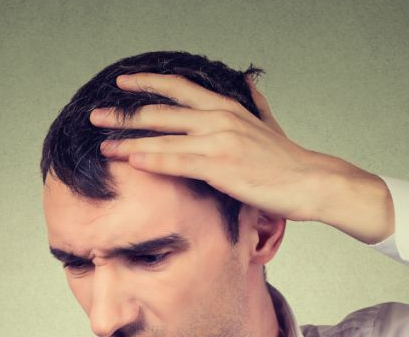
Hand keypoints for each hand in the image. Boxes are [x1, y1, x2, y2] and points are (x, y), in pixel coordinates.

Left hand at [90, 73, 393, 242]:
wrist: (311, 181)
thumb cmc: (287, 159)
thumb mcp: (268, 122)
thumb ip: (254, 103)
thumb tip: (250, 83)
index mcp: (227, 108)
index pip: (178, 89)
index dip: (147, 83)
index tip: (122, 83)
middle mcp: (218, 119)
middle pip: (160, 111)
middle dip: (124, 114)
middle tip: (97, 115)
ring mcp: (218, 141)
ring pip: (163, 138)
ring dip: (128, 141)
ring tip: (103, 144)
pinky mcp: (220, 167)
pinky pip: (177, 162)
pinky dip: (151, 160)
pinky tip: (130, 161)